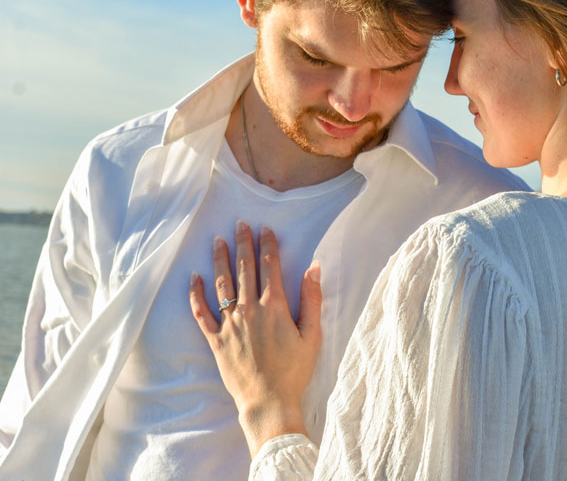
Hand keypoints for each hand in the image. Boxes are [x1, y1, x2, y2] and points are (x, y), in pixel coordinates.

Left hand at [188, 220, 322, 455]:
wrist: (268, 402)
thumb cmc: (294, 371)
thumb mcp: (312, 335)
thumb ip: (312, 299)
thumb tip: (314, 268)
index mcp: (274, 307)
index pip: (270, 267)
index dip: (267, 245)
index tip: (265, 228)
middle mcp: (249, 310)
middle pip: (244, 269)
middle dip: (242, 244)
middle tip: (239, 224)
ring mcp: (229, 324)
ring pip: (222, 284)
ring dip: (220, 260)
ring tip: (217, 241)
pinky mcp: (216, 339)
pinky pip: (201, 312)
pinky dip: (196, 294)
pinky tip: (194, 277)